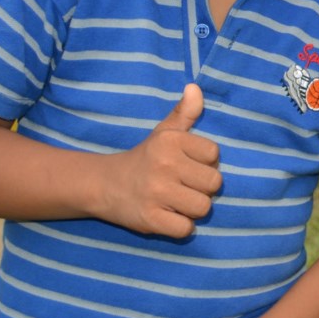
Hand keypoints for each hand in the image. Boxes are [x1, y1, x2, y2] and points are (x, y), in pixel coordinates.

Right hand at [98, 84, 221, 236]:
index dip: (205, 163)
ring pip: (203, 207)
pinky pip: (186, 229)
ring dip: (192, 209)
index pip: (214, 154)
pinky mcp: (150, 219)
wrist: (104, 185)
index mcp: (171, 141)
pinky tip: (168, 216)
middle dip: (202, 188)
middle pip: (214, 184)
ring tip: (176, 201)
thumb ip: (184, 113)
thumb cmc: (144, 158)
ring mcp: (156, 193)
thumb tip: (195, 88)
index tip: (187, 165)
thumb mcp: (163, 132)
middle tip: (183, 186)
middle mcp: (164, 164)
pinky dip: (180, 227)